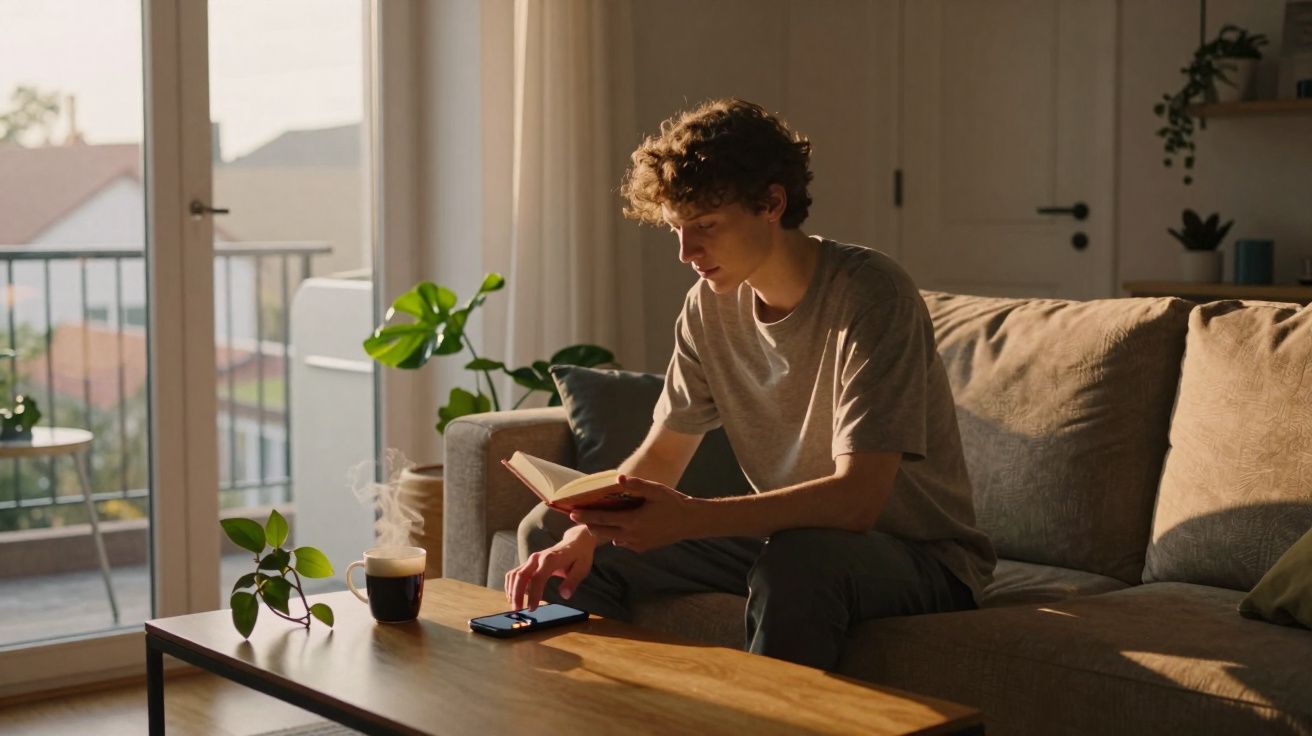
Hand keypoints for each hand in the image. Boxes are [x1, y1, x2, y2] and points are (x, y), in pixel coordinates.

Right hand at [505, 523, 595, 611]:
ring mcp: (532, 559)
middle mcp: (538, 558)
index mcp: (551, 559)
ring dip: (512, 590)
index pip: (538, 578)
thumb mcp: (582, 568)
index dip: (533, 594)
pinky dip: (511, 584)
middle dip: (517, 594)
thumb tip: (565, 595)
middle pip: (521, 575)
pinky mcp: (529, 562)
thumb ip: (573, 581)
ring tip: (515, 606)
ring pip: (515, 574)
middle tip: (517, 610)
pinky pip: (515, 572)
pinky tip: (513, 595)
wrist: (576, 541)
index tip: (532, 608)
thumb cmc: (580, 556)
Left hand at [569, 475, 699, 552]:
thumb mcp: (656, 490)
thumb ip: (637, 485)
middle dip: (588, 524)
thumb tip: (619, 479)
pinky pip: (624, 542)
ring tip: (594, 521)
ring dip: (602, 530)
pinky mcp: (642, 548)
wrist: (690, 522)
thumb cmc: (673, 503)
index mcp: (633, 521)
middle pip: (602, 532)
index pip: (602, 519)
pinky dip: (617, 535)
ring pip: (612, 538)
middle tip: (577, 517)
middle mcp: (632, 536)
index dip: (585, 516)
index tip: (571, 512)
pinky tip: (618, 527)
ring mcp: (637, 544)